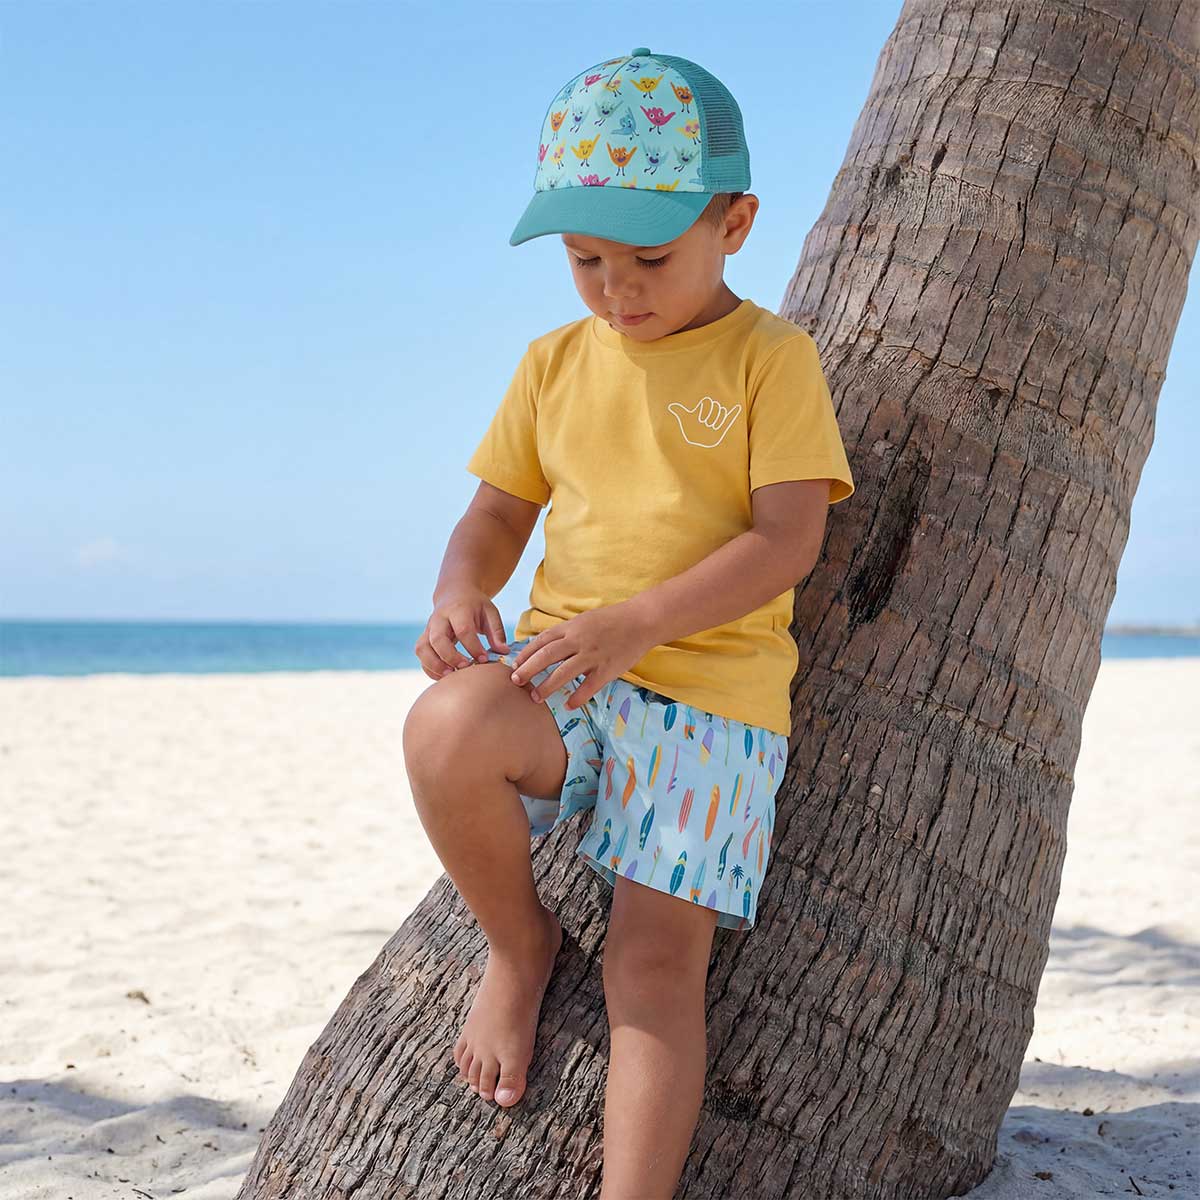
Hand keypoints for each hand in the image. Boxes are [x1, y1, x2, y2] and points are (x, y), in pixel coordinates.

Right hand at [416, 587, 508, 681]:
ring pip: (423, 648)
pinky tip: (444, 676)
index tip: (484, 659)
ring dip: (435, 665)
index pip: (463, 630)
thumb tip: (503, 652)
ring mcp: (429, 628)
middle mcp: (439, 618)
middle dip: (450, 657)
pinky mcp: (424, 637)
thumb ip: (497, 632)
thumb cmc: (475, 606)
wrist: (454, 593)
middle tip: (465, 669)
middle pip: (438, 639)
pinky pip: (421, 654)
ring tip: (451, 676)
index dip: (473, 647)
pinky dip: (429, 668)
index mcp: (459, 609)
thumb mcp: (490, 612)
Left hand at [507, 602, 656, 709]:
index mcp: (571, 627)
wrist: (641, 620)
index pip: (541, 641)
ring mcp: (593, 655)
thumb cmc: (612, 620)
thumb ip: (565, 633)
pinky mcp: (607, 668)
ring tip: (535, 697)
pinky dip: (577, 697)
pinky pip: (589, 686)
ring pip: (563, 673)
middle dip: (528, 670)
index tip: (514, 665)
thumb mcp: (584, 620)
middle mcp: (578, 640)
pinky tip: (568, 705)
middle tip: (515, 681)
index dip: (525, 653)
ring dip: (546, 686)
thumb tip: (543, 645)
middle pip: (546, 656)